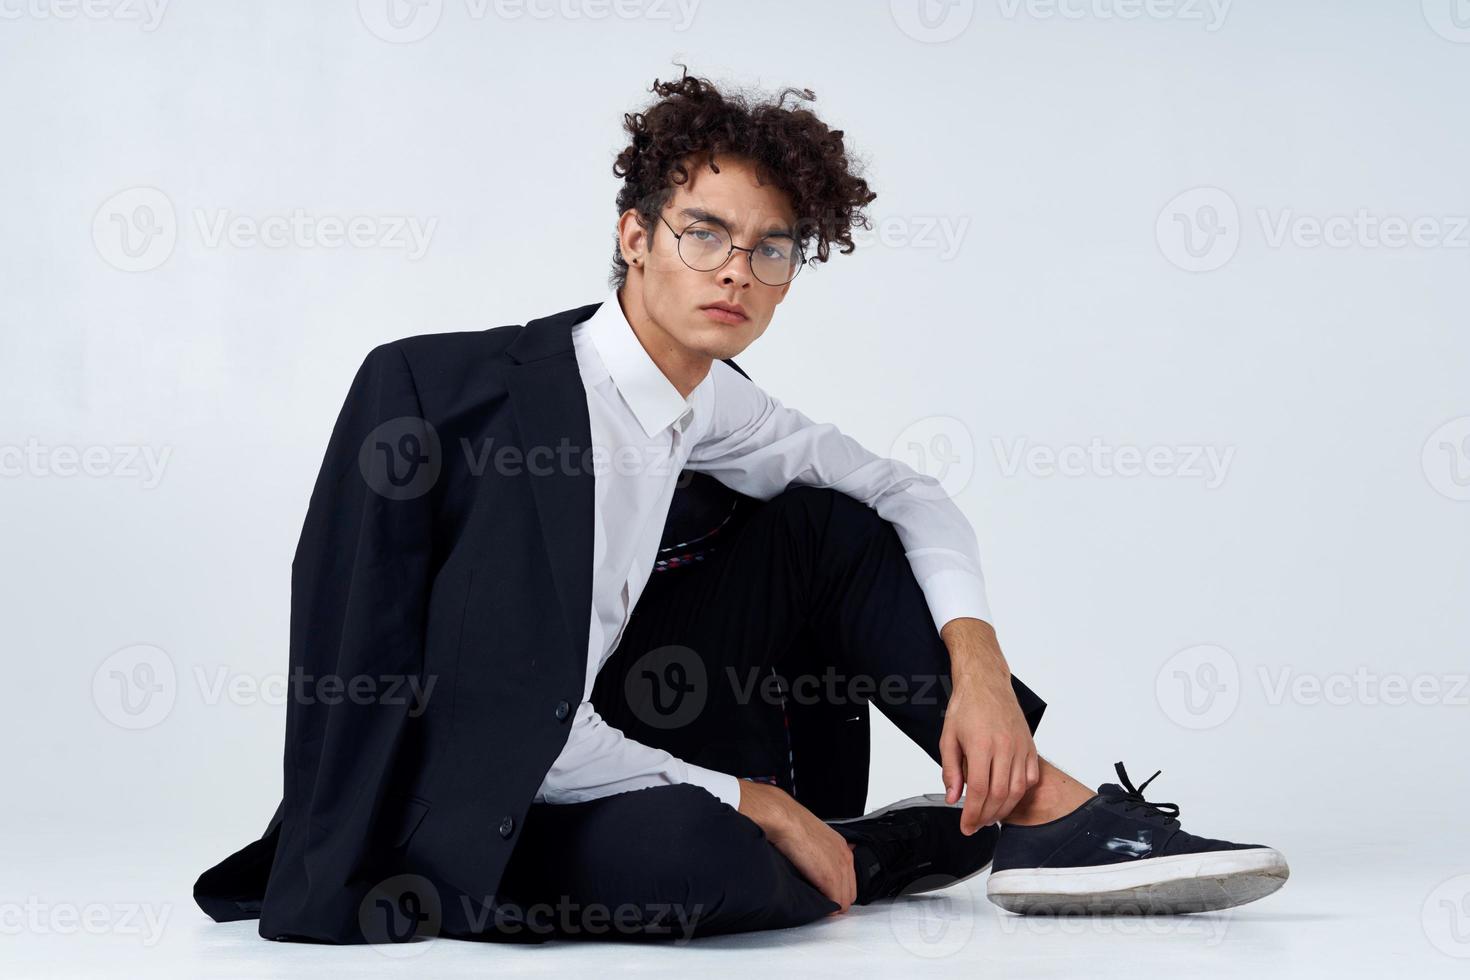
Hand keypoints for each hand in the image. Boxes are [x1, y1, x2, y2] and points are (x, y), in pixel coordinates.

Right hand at [737, 780, 856, 912]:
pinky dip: (826, 908)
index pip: (849, 879)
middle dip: (837, 900)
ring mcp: (840, 868)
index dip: (837, 890)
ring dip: (831, 906)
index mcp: (841, 847)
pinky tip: (815, 905)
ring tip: (816, 906)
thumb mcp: (812, 838)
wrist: (785, 820)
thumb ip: (819, 851)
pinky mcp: (830, 878)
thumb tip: (812, 865)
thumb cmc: (792, 825)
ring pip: (845, 900)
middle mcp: (845, 857)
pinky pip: (835, 903)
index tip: (825, 895)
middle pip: (851, 892)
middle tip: (821, 903)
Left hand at [938, 618, 1040, 833]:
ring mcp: (1020, 746)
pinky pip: (1030, 777)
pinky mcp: (1029, 745)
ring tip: (990, 816)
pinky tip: (1008, 797)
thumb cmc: (966, 706)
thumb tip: (953, 798)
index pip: (980, 790)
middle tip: (975, 825)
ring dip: (1004, 809)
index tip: (966, 826)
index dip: (973, 813)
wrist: (986, 682)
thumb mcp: (948, 737)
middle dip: (987, 816)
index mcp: (982, 745)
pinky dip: (1020, 792)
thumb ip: (951, 770)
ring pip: (1018, 789)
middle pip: (1001, 795)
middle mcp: (1005, 747)